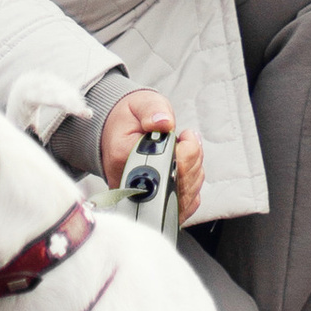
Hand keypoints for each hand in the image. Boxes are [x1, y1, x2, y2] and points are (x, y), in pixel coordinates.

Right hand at [99, 92, 203, 219]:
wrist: (116, 133)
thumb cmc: (129, 120)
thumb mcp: (140, 104)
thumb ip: (153, 111)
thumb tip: (164, 122)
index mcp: (123, 155)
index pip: (164, 164)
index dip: (186, 151)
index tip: (185, 135)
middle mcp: (129, 182)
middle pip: (179, 183)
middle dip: (193, 160)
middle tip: (187, 140)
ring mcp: (139, 198)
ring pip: (185, 197)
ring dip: (194, 172)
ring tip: (185, 152)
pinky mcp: (151, 206)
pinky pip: (184, 206)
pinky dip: (191, 187)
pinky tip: (184, 169)